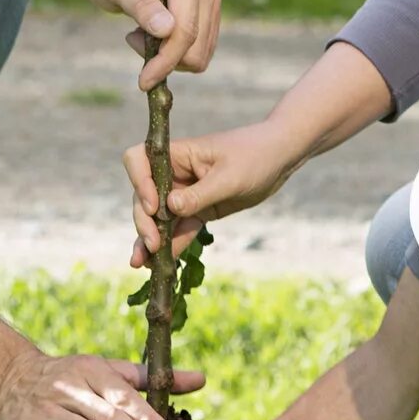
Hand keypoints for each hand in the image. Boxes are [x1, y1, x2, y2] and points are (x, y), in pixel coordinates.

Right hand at [0, 351, 205, 419]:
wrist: (11, 378)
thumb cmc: (72, 379)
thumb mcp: (108, 371)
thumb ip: (152, 379)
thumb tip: (201, 379)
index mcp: (92, 371)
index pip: (124, 397)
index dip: (147, 419)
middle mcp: (69, 388)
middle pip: (108, 418)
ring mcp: (46, 410)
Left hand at [77, 0, 221, 89]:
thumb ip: (139, 4)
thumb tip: (167, 30)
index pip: (185, 28)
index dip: (166, 60)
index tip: (143, 81)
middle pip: (196, 45)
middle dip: (165, 57)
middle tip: (133, 38)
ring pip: (200, 52)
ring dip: (169, 56)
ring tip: (142, 33)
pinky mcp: (209, 12)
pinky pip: (200, 50)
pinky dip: (175, 53)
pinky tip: (154, 35)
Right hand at [127, 115, 303, 262]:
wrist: (280, 159)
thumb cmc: (255, 156)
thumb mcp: (229, 177)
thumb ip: (200, 194)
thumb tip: (170, 209)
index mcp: (178, 154)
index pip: (140, 160)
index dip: (138, 182)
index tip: (153, 207)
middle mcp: (175, 173)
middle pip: (144, 195)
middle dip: (144, 221)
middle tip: (153, 245)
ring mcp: (185, 193)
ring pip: (158, 218)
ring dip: (149, 240)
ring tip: (141, 264)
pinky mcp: (198, 210)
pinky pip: (179, 229)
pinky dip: (170, 245)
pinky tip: (160, 265)